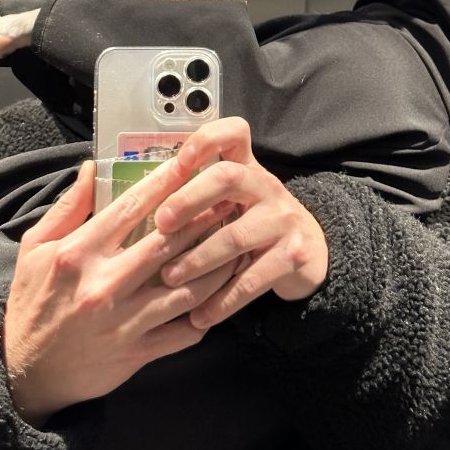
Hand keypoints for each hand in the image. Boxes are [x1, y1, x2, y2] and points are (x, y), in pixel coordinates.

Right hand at [1, 159, 236, 427]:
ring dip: (217, 265)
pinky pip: (185, 331)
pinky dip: (209, 311)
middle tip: (229, 198)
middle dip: (203, 218)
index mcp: (79, 254)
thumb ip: (67, 206)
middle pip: (168, 244)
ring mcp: (125, 322)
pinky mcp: (138, 352)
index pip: (131, 208)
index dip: (165, 183)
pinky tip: (224, 291)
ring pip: (187, 288)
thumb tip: (93, 167)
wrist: (25, 373)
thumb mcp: (35, 248)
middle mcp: (104, 285)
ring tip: (238, 243)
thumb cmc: (32, 302)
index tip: (190, 164)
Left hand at [155, 117, 328, 328]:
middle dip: (189, 199)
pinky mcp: (293, 256)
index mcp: (247, 168)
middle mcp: (267, 187)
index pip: (234, 133)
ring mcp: (283, 221)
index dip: (206, 140)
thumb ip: (199, 190)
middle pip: (228, 177)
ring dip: (197, 259)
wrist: (310, 252)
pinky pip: (251, 279)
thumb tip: (139, 196)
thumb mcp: (234, 199)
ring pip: (235, 236)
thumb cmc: (253, 222)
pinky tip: (199, 316)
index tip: (178, 161)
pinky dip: (222, 301)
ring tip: (169, 277)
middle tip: (160, 224)